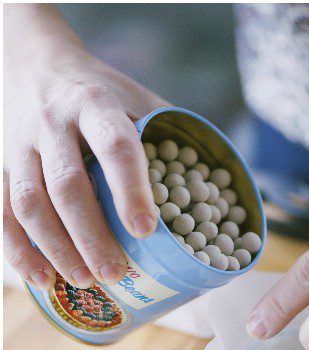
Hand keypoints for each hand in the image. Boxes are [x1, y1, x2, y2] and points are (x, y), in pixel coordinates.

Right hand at [3, 5, 163, 290]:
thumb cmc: (106, 96)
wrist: (34, 61)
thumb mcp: (143, 101)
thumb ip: (178, 140)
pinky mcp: (0, 164)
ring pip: (30, 201)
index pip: (115, 146)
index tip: (146, 229)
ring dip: (56, 247)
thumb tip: (237, 192)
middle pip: (68, 185)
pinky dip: (18, 248)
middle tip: (116, 273)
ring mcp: (21, 145)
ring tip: (85, 281)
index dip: (130, 189)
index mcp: (96, 105)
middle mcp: (53, 124)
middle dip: (92, 235)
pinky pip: (2, 209)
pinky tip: (39, 278)